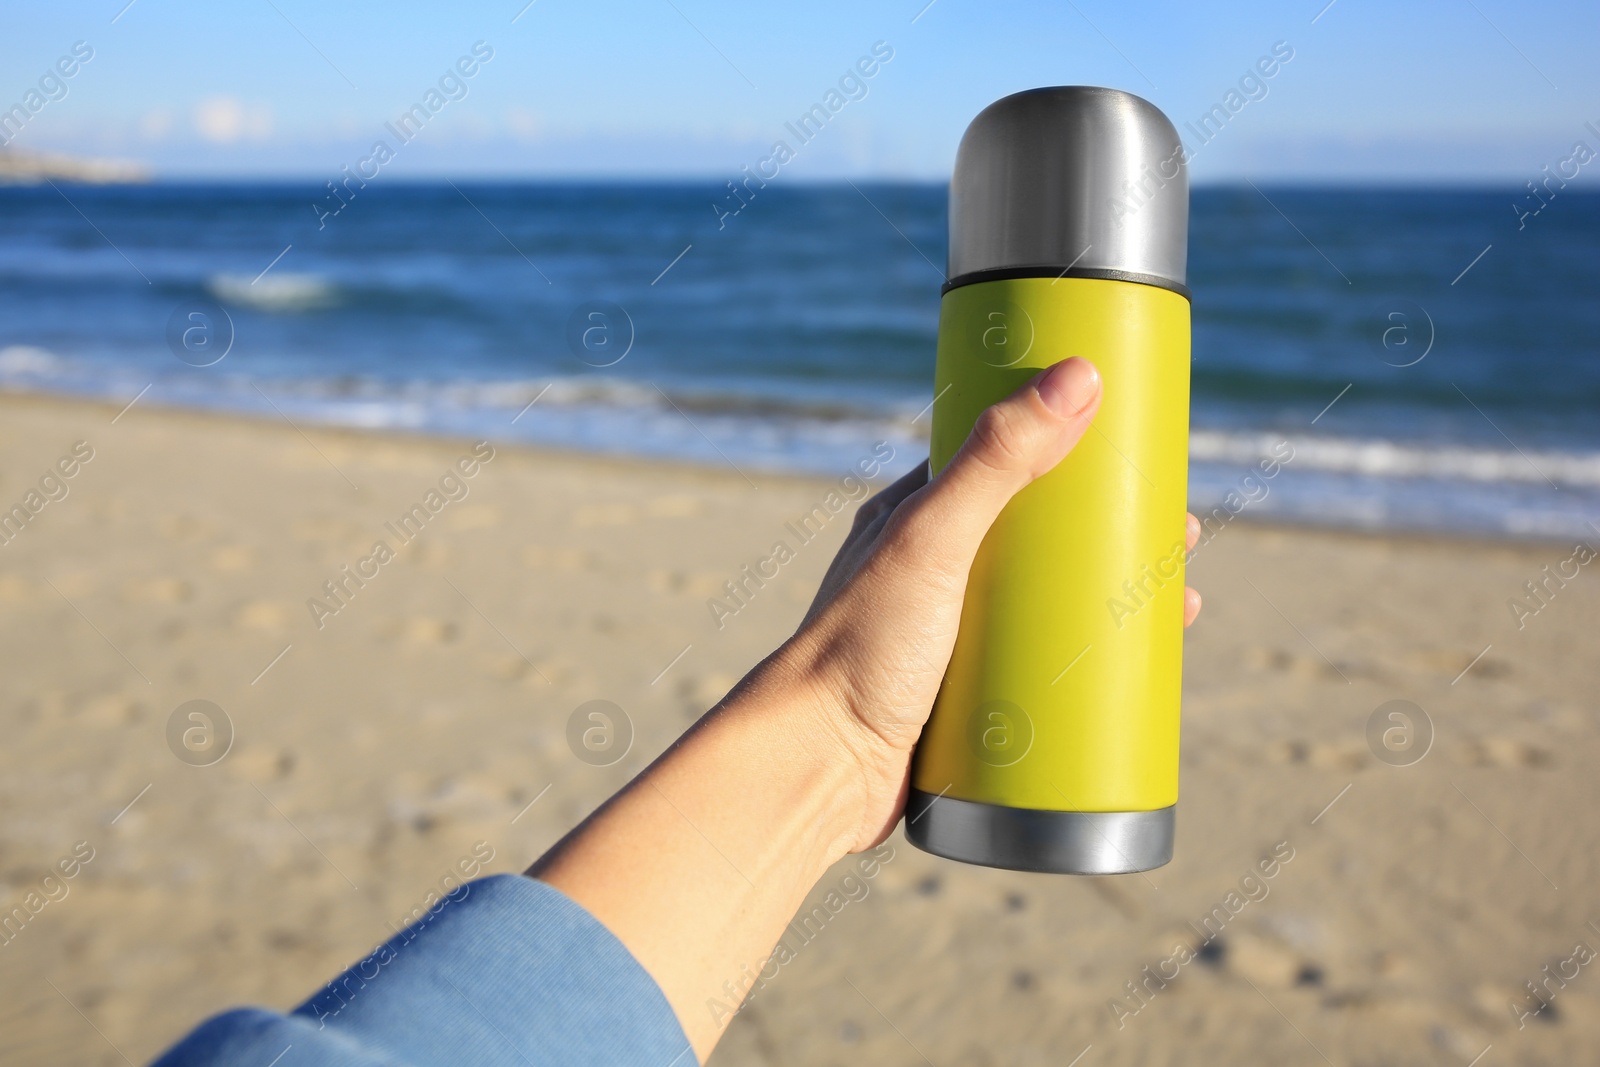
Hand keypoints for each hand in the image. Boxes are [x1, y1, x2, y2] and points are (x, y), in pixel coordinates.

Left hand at [765, 357, 1202, 852]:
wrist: (815, 772)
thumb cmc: (858, 649)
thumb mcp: (933, 541)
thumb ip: (997, 460)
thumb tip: (1079, 377)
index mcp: (913, 519)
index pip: (1005, 463)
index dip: (1072, 451)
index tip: (1138, 450)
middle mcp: (932, 574)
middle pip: (1040, 540)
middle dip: (1111, 534)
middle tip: (1181, 534)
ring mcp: (950, 638)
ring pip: (1047, 608)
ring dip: (1111, 602)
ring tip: (1179, 603)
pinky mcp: (966, 701)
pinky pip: (1041, 673)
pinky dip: (1090, 666)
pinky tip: (1139, 674)